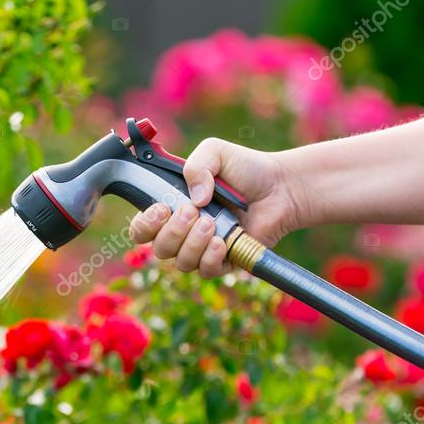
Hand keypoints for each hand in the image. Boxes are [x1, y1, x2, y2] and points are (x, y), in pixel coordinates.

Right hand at [128, 138, 304, 276]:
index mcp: (172, 208)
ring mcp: (202, 249)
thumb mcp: (215, 152)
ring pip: (181, 262)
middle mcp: (183, 232)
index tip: (161, 209)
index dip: (144, 224)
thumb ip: (195, 166)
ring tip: (212, 223)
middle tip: (193, 212)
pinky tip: (222, 241)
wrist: (281, 187)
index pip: (142, 228)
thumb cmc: (245, 169)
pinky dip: (211, 258)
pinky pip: (206, 271)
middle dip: (172, 232)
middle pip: (158, 249)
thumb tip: (194, 201)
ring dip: (192, 243)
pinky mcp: (224, 262)